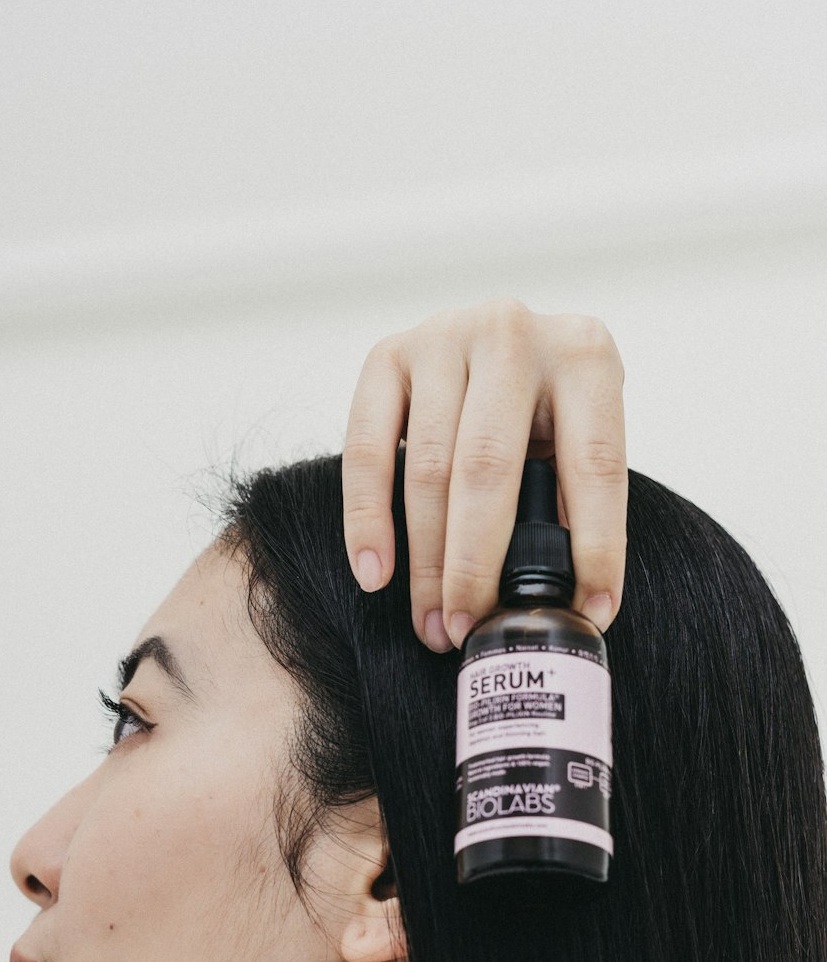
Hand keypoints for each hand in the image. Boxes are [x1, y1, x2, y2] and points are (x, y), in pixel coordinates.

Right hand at [341, 298, 626, 649]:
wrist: (494, 345)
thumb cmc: (541, 410)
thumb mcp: (579, 437)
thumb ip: (577, 497)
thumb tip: (577, 603)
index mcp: (585, 355)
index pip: (594, 462)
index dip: (595, 546)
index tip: (585, 614)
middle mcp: (513, 333)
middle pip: (490, 468)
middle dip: (477, 565)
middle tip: (470, 628)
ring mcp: (444, 336)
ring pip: (427, 468)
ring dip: (425, 562)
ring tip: (432, 623)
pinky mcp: (388, 354)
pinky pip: (366, 450)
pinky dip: (366, 521)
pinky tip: (375, 574)